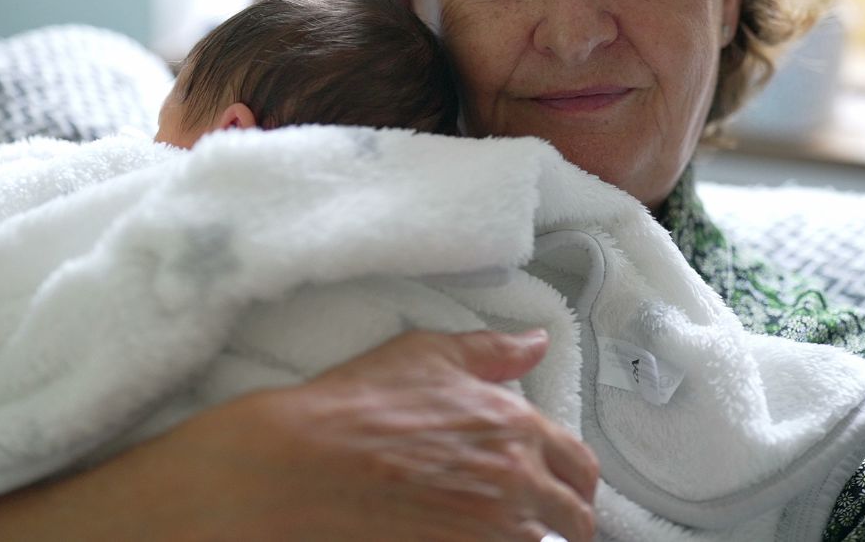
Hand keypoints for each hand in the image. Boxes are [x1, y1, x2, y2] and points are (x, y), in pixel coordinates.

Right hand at [0, 328, 598, 540]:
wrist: (286, 467)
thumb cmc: (349, 404)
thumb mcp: (420, 355)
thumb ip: (487, 350)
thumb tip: (534, 343)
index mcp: (512, 426)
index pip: (578, 466)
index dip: (574, 481)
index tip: (562, 490)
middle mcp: (512, 484)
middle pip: (575, 521)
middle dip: (563, 520)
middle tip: (537, 524)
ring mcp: (485, 534)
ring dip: (530, 541)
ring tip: (492, 531)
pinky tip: (462, 540)